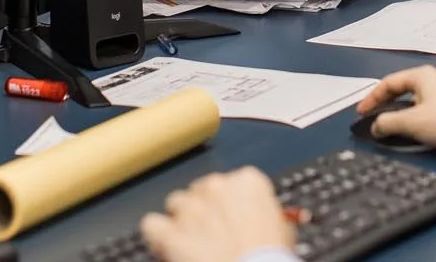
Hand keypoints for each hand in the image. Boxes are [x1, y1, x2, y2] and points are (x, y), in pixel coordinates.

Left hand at [140, 168, 293, 261]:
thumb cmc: (270, 257)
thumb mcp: (283, 230)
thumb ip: (267, 215)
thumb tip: (263, 220)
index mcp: (247, 182)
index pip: (230, 183)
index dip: (228, 205)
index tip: (230, 220)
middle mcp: (216, 187)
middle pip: (200, 190)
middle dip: (204, 211)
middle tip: (212, 235)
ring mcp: (191, 208)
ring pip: (176, 203)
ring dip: (181, 220)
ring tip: (191, 242)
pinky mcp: (172, 233)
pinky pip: (152, 224)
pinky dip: (157, 235)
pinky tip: (166, 245)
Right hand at [355, 65, 435, 156]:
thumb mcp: (410, 122)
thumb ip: (387, 123)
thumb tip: (375, 126)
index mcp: (422, 75)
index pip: (388, 83)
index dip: (372, 98)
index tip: (361, 112)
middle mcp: (432, 80)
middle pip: (400, 90)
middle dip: (384, 106)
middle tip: (372, 118)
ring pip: (412, 102)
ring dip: (398, 115)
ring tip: (387, 127)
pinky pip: (423, 111)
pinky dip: (412, 119)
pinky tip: (408, 132)